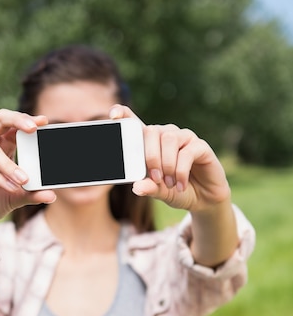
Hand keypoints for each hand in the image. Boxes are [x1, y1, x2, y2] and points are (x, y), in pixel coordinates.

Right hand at [0, 109, 56, 230]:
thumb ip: (32, 194)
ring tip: (24, 180)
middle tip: (33, 129)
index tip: (44, 122)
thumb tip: (52, 196)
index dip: (27, 120)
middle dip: (17, 121)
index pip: (14, 125)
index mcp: (0, 144)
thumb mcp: (15, 198)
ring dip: (9, 166)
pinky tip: (9, 187)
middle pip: (0, 119)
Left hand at [110, 105, 229, 212]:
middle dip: (150, 156)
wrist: (203, 200)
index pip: (136, 123)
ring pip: (169, 139)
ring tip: (169, 183)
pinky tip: (180, 185)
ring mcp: (184, 138)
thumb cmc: (177, 190)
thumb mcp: (160, 192)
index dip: (124, 115)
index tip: (113, 115)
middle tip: (155, 177)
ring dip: (167, 163)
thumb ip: (149, 188)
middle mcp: (167, 135)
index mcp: (151, 143)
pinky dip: (181, 171)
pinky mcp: (200, 146)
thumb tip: (137, 187)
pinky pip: (187, 152)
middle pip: (151, 131)